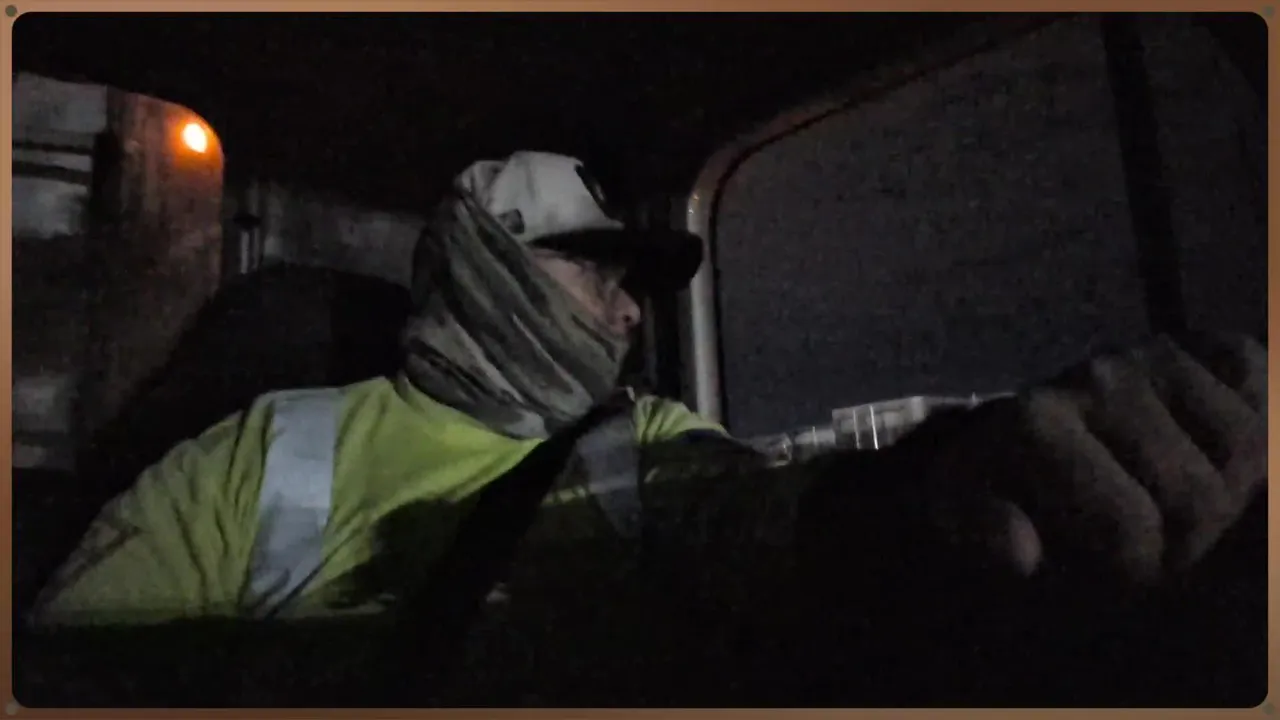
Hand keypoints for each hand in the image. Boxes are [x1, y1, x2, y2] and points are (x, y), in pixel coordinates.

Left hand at [911, 332, 1266, 585]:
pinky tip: (1212, 447)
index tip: (1110, 561)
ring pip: (1245, 448)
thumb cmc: (1000, 483)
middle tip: (1154, 535)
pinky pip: (1260, 382)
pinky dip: (1257, 420)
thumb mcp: (965, 513)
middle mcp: (1098, 379)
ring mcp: (1154, 356)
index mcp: (1036, 423)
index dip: (1133, 564)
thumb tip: (1021, 555)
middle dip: (1185, 538)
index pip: (1130, 527)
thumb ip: (981, 535)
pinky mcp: (1200, 346)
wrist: (1025, 433)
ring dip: (1228, 490)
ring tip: (1178, 498)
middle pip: (1197, 497)